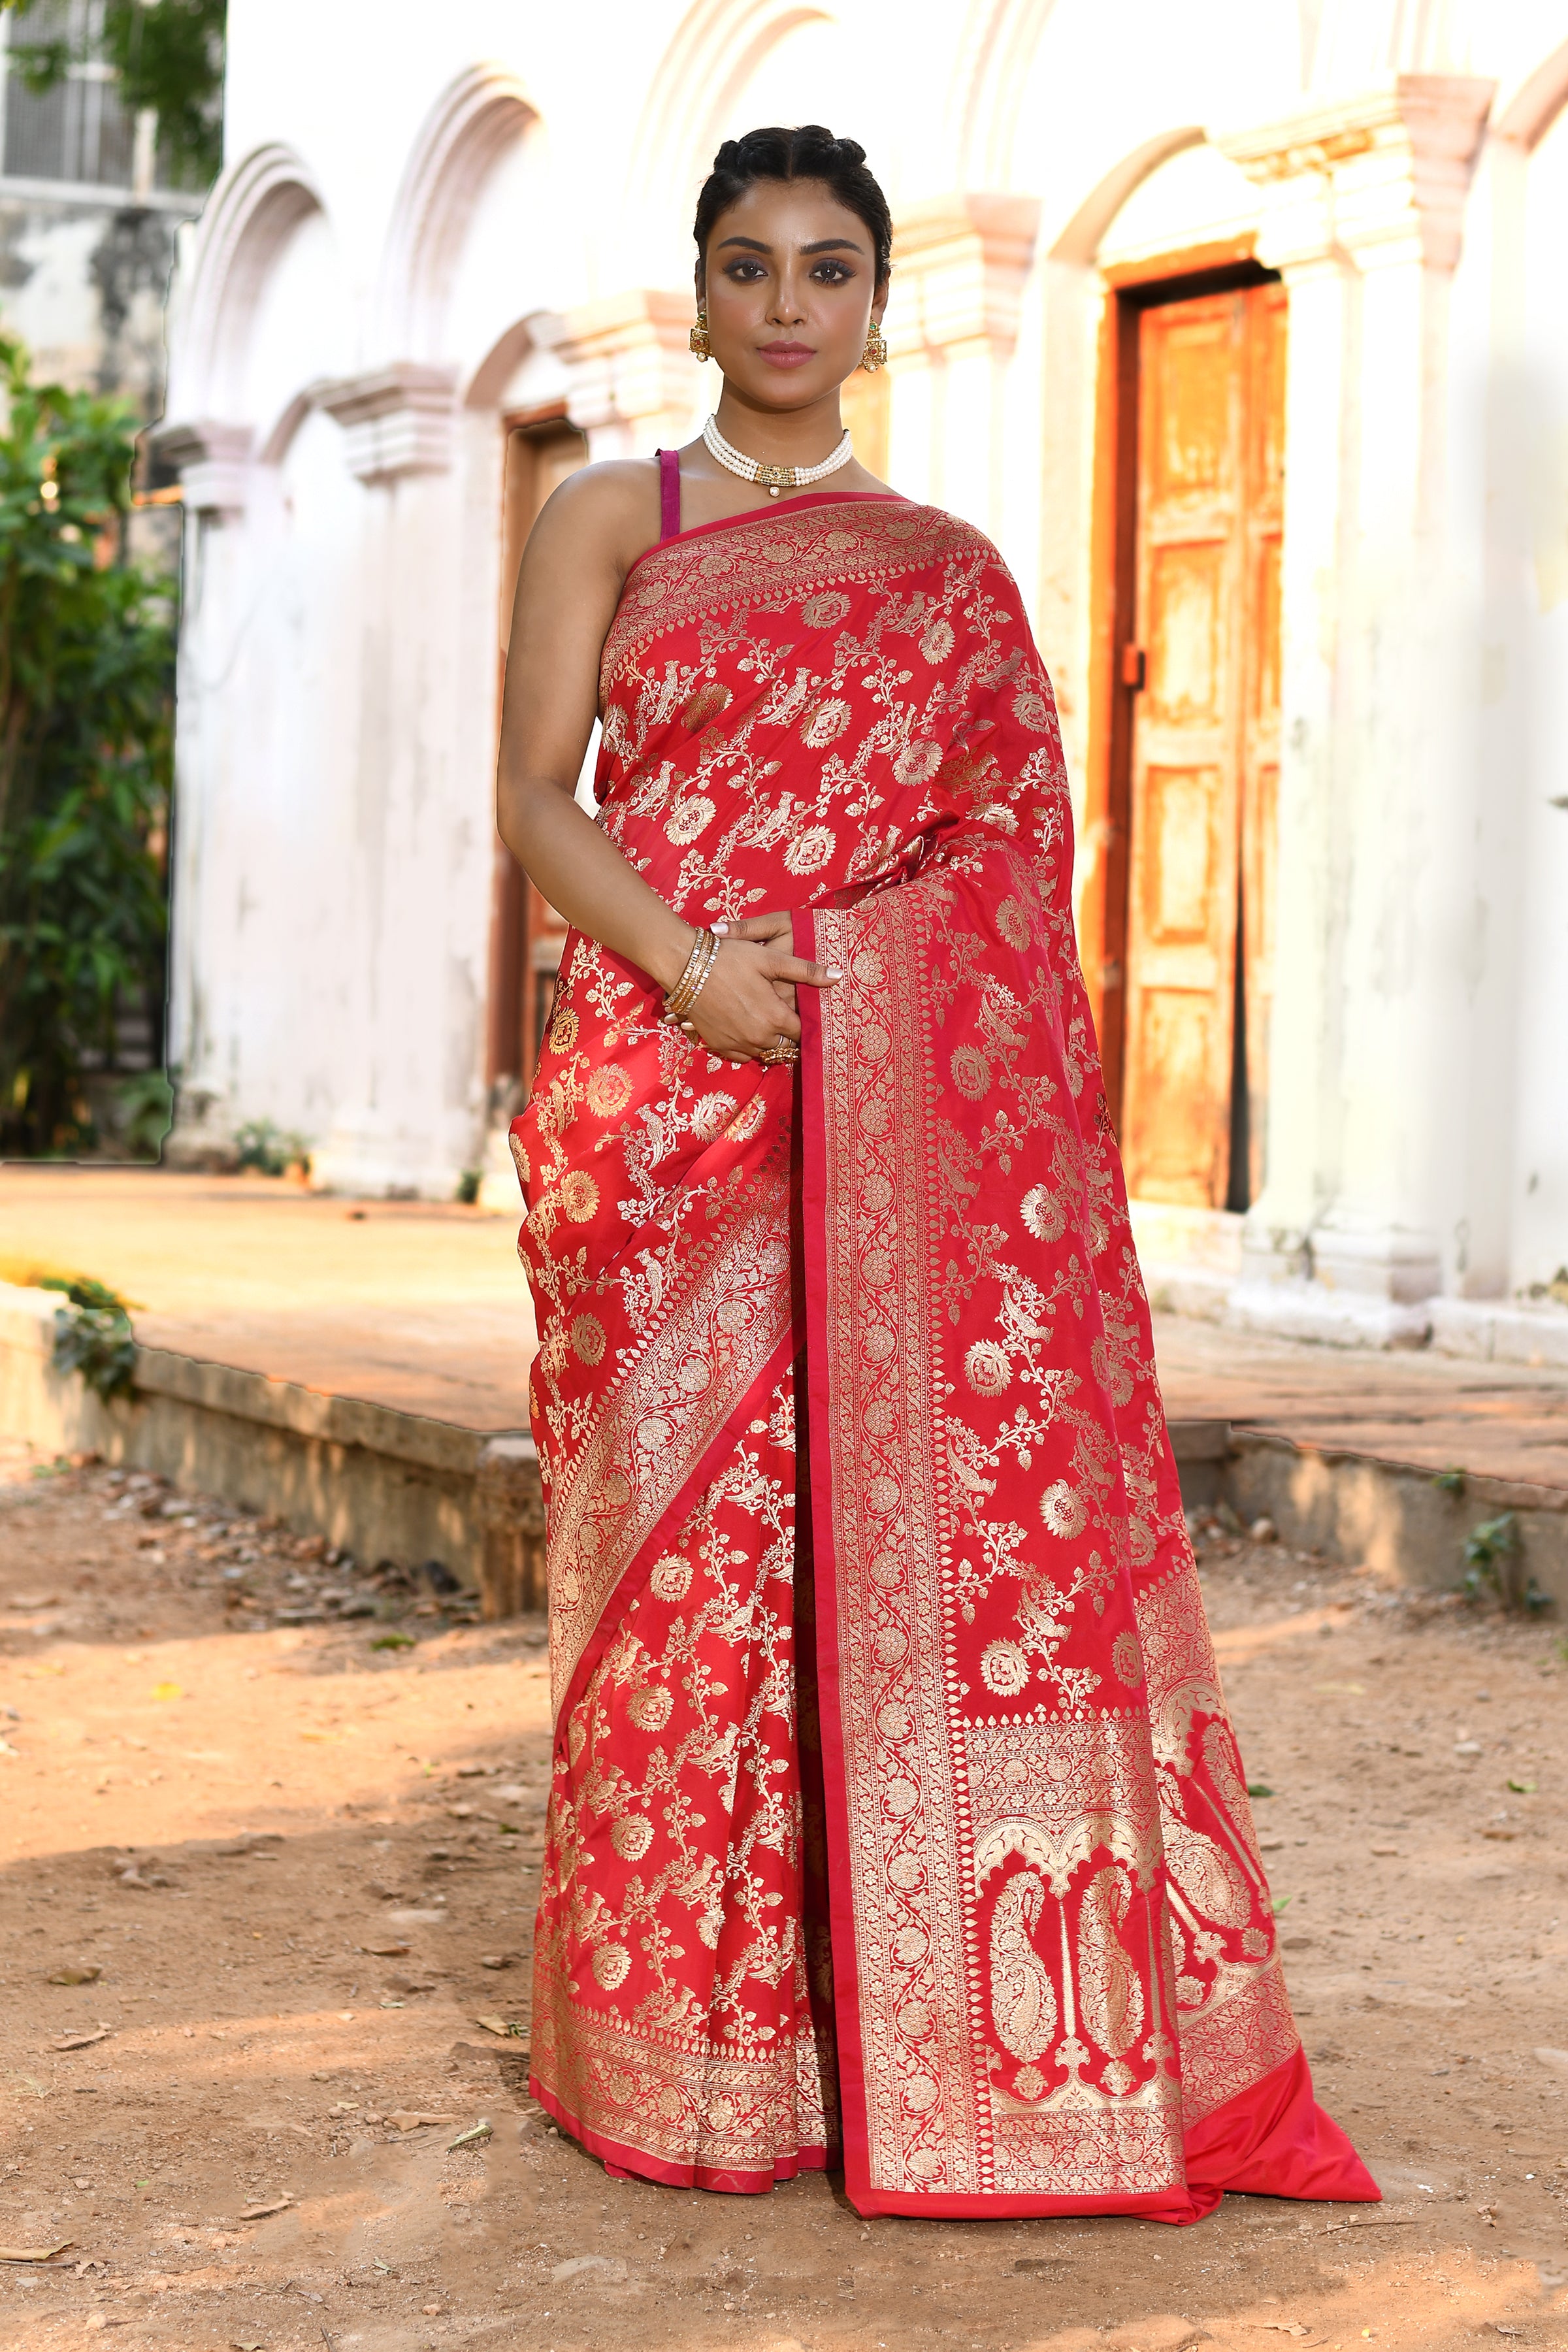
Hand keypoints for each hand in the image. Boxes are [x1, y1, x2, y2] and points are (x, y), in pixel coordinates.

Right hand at [676, 913, 838, 1062]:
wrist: (685, 966)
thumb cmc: (730, 958)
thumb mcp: (770, 959)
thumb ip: (806, 971)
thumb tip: (838, 977)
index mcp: (775, 1017)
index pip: (802, 1032)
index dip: (806, 1024)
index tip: (807, 1016)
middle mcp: (759, 1037)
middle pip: (785, 1046)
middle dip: (789, 1035)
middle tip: (787, 1020)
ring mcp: (737, 1044)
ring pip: (764, 1052)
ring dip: (769, 1042)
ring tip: (767, 1024)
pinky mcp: (718, 1045)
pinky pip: (742, 1055)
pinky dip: (748, 1047)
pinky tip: (747, 1030)